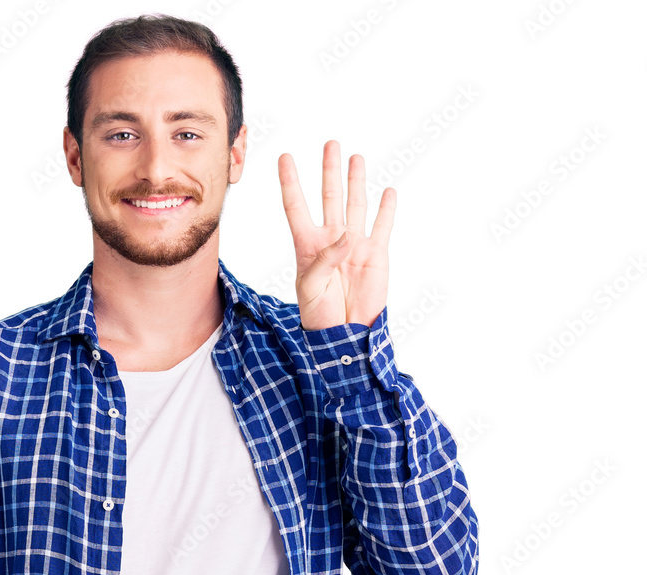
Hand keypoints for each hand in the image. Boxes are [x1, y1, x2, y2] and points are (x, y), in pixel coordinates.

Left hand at [278, 140, 394, 329]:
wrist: (344, 333)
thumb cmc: (318, 313)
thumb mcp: (311, 287)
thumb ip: (325, 259)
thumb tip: (347, 234)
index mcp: (307, 245)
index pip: (296, 205)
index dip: (290, 181)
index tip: (285, 157)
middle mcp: (331, 239)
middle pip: (329, 196)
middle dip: (329, 170)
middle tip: (330, 143)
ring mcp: (354, 245)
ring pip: (355, 204)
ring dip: (356, 181)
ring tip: (355, 157)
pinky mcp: (376, 254)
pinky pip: (382, 226)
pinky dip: (386, 209)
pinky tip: (388, 191)